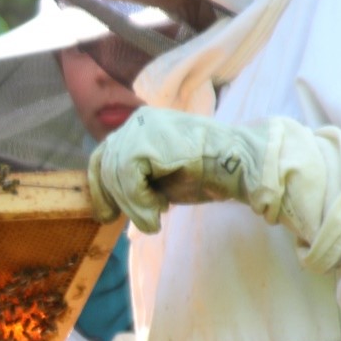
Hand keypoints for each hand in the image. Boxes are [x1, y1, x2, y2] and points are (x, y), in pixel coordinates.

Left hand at [87, 106, 262, 232]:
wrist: (239, 164)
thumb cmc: (207, 173)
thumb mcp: (160, 176)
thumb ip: (136, 179)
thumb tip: (108, 202)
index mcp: (140, 126)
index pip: (104, 154)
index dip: (100, 187)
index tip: (106, 214)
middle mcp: (137, 121)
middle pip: (106, 165)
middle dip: (115, 198)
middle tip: (137, 218)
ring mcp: (141, 128)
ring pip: (116, 174)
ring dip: (134, 205)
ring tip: (155, 217)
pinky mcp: (145, 141)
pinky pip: (127, 178)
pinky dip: (139, 199)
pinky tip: (160, 206)